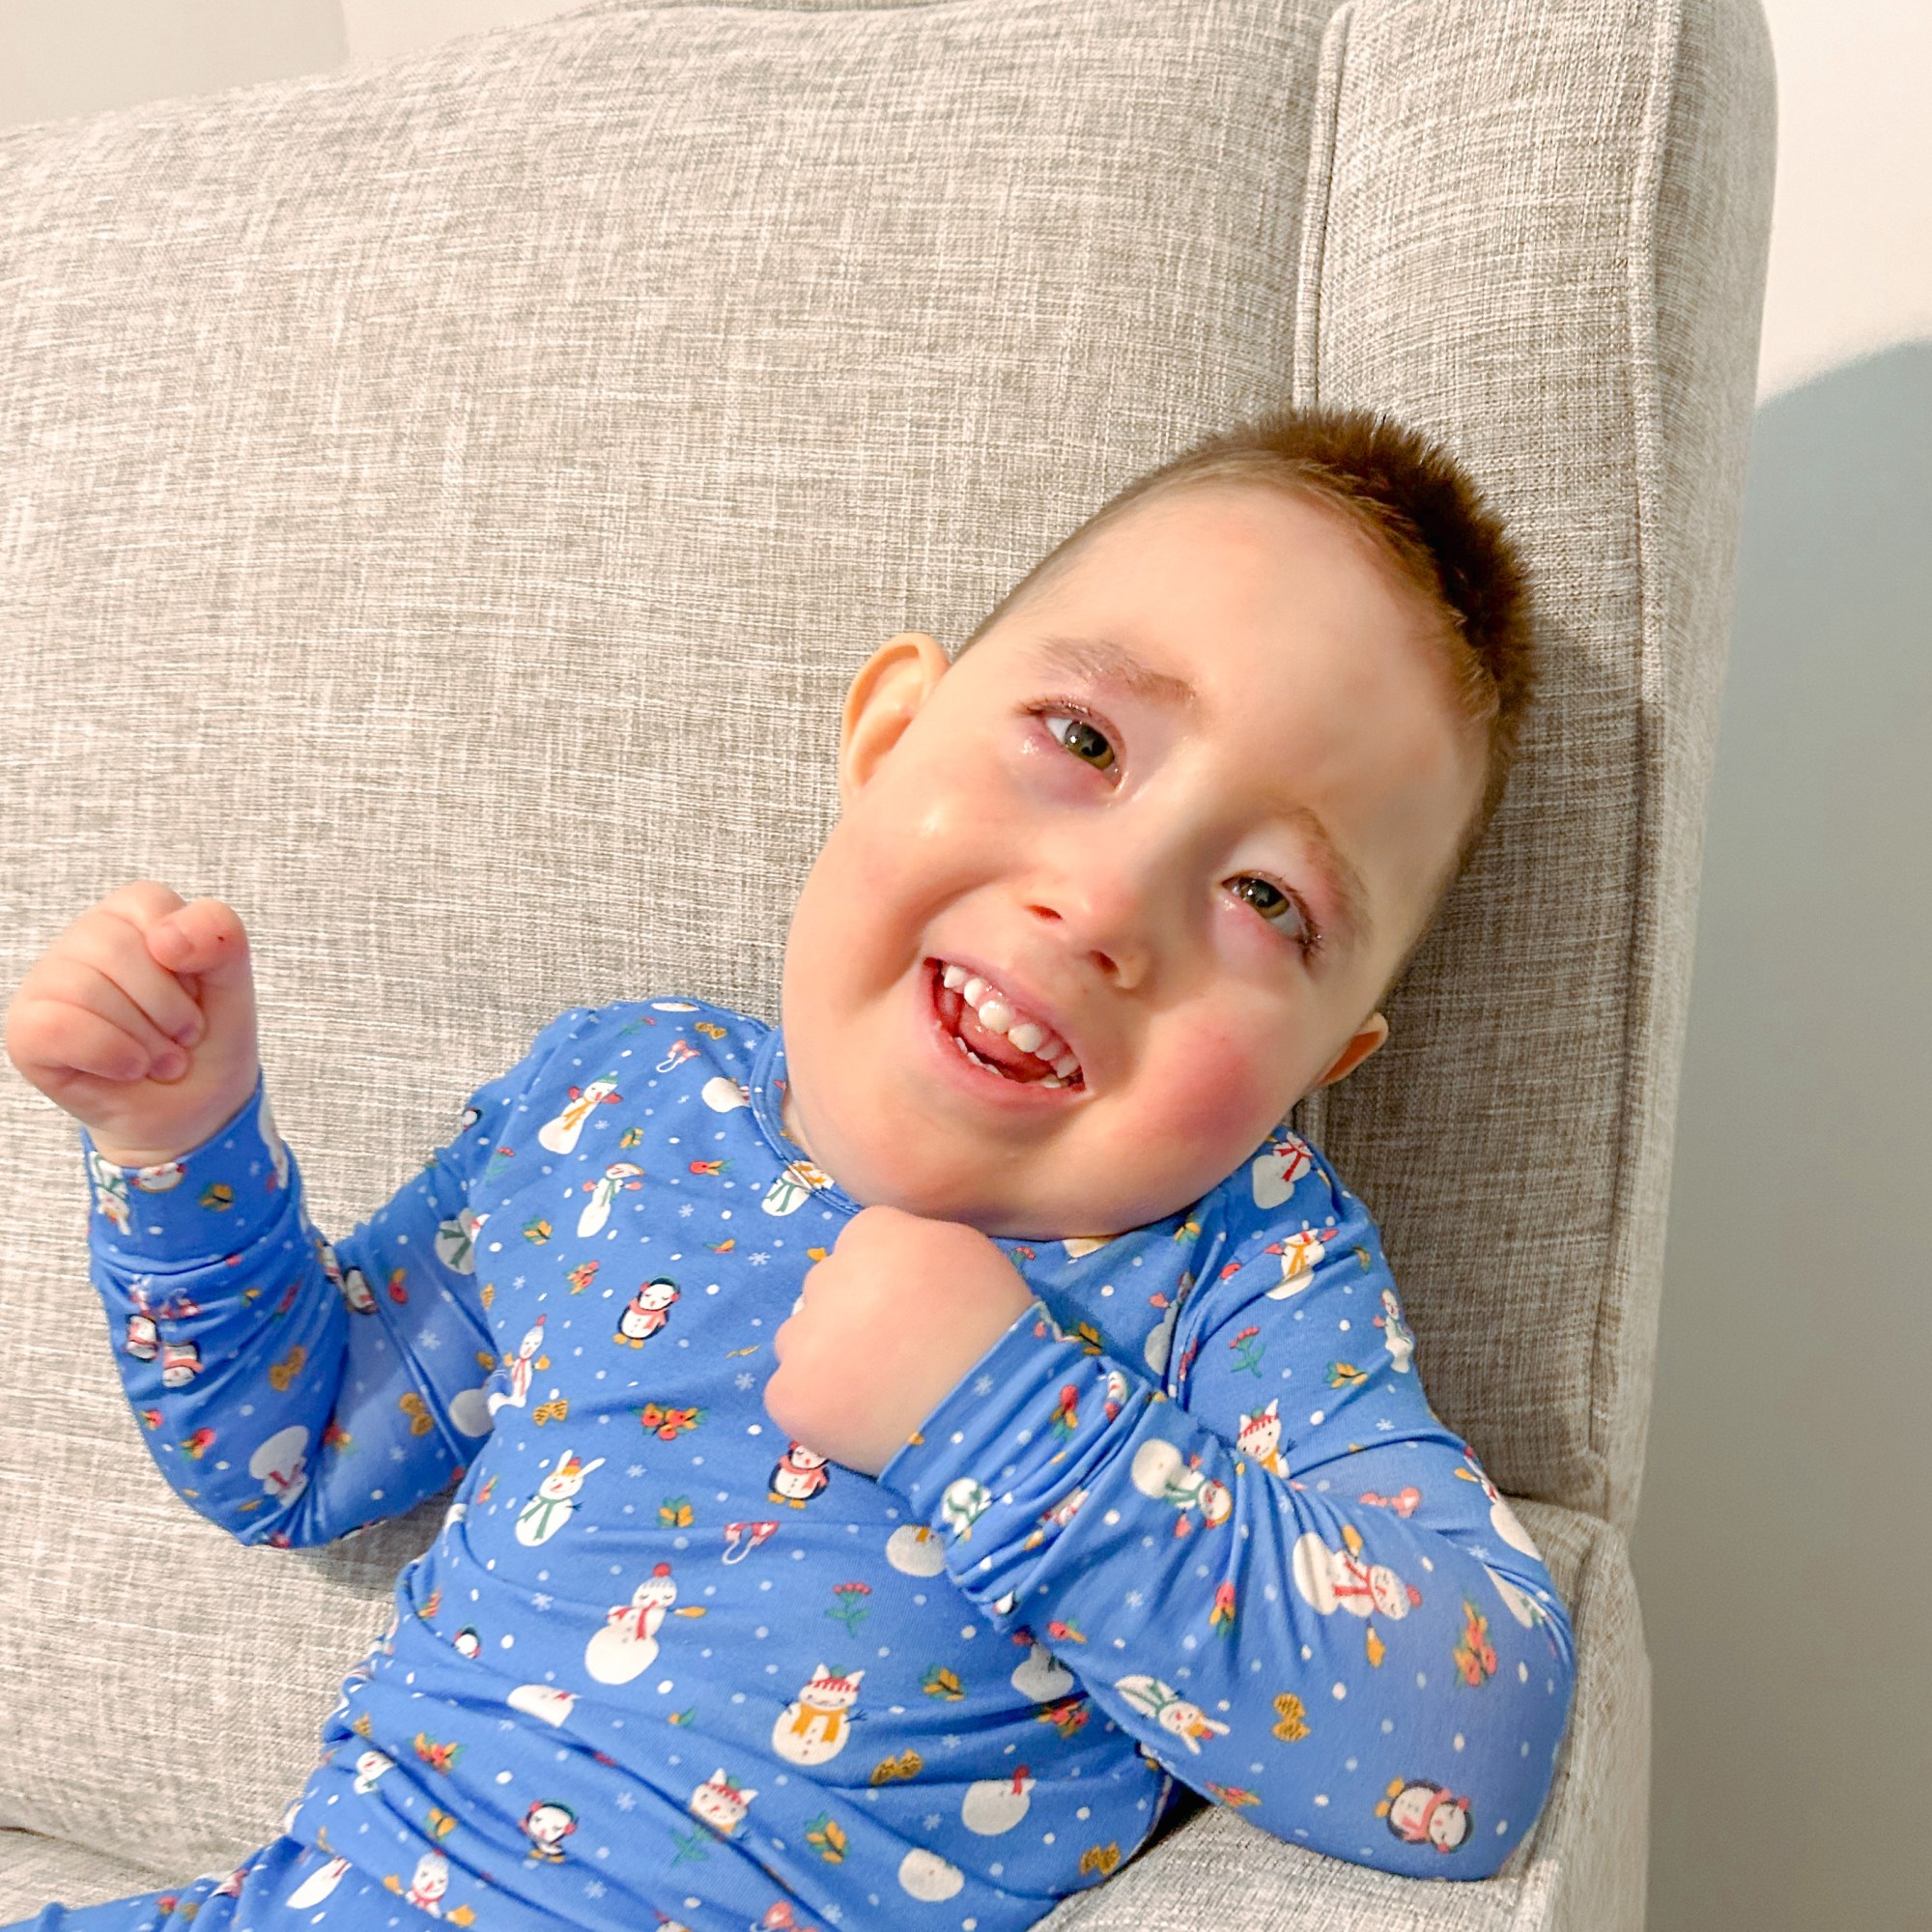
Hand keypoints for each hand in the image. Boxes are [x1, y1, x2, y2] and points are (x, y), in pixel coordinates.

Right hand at [4, 879, 260, 1166]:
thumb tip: (164, 937)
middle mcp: (82, 938)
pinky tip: (130, 1068)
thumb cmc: (204, 1039)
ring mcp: (47, 983)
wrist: (190, 1109)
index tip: (199, 993)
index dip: (189, 960)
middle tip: (183, 1037)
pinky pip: (57, 1029)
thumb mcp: (232, 984)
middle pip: (116, 948)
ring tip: (161, 1058)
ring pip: (86, 990)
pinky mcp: (26, 1030)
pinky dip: (111, 1055)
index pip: (150, 903)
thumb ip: (220, 937)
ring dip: (145, 1039)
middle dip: (169, 1007)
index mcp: (132, 914)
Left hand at [766, 1203, 1035, 1474]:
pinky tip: (859, 1418)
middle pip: (826, 1288)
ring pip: (800, 1339)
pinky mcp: (789, 1392)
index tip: (906, 1310)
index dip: (882, 1280)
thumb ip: (919, 1243)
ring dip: (826, 1358)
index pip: (859, 1245)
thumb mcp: (970, 1256)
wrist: (992, 1417)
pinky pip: (792, 1391)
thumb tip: (894, 1259)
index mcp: (875, 1234)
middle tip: (893, 1353)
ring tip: (875, 1390)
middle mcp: (829, 1275)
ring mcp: (803, 1336)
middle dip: (851, 1315)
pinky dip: (818, 1405)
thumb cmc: (996, 1334)